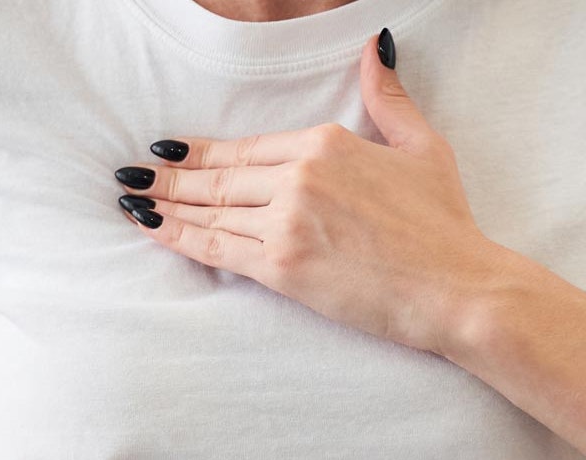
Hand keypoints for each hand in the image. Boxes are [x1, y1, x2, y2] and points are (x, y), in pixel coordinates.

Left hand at [116, 32, 498, 354]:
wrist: (457, 288)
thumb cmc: (443, 223)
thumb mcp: (420, 146)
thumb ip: (386, 97)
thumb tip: (374, 46)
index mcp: (324, 144)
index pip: (244, 149)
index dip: (199, 153)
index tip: (167, 151)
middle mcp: (297, 177)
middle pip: (217, 178)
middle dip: (167, 178)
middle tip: (128, 176)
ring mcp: (285, 222)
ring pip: (209, 211)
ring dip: (162, 205)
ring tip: (129, 201)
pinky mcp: (281, 266)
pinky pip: (215, 248)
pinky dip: (178, 237)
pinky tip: (150, 229)